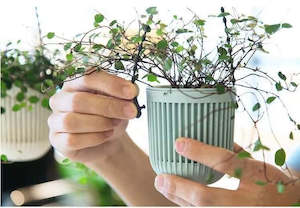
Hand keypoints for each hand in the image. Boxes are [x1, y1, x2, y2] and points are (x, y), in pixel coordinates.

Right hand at [48, 69, 137, 164]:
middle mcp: (61, 99)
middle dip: (109, 107)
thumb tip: (132, 90)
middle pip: (78, 100)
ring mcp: (56, 120)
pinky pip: (72, 140)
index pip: (88, 77)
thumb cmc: (111, 117)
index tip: (132, 92)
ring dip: (100, 123)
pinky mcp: (57, 140)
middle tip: (130, 111)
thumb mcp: (120, 102)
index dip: (111, 84)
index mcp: (75, 83)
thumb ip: (122, 94)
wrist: (108, 141)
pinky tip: (106, 135)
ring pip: (71, 121)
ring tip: (116, 124)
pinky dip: (94, 138)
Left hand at [154, 138, 299, 205]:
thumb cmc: (273, 183)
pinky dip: (187, 205)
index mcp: (257, 178)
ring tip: (162, 185)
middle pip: (206, 198)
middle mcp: (248, 202)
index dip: (199, 152)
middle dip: (179, 187)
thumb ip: (234, 153)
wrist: (292, 206)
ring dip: (178, 199)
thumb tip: (207, 137)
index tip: (178, 142)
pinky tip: (176, 197)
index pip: (225, 163)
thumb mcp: (258, 164)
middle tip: (160, 178)